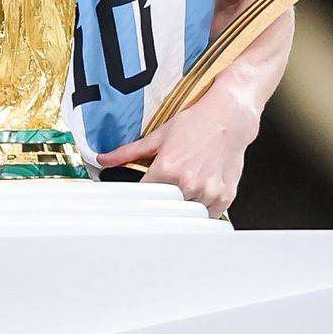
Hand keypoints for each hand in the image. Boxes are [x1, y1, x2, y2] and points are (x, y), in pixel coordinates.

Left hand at [96, 85, 259, 217]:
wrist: (228, 117)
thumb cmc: (196, 124)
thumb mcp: (158, 135)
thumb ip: (128, 152)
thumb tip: (103, 159)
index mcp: (168, 169)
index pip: (144, 198)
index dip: (139, 199)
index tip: (137, 202)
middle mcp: (189, 183)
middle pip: (166, 209)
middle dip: (162, 203)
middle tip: (162, 194)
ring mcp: (208, 192)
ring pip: (188, 214)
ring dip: (183, 206)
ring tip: (184, 189)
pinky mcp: (225, 196)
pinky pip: (209, 216)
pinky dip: (202, 209)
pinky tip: (199, 194)